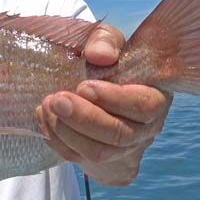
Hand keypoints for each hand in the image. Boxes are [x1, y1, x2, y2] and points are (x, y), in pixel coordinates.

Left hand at [36, 24, 172, 185]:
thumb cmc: (103, 58)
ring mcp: (122, 148)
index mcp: (155, 97)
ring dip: (67, 131)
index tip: (84, 86)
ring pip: (98, 152)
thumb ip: (105, 40)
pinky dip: (56, 139)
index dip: (114, 99)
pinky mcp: (98, 159)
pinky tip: (44, 117)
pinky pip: (78, 157)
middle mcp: (144, 128)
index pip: (144, 106)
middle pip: (119, 135)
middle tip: (57, 99)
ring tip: (47, 106)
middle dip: (85, 118)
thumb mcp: (106, 40)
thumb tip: (99, 55)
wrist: (89, 80)